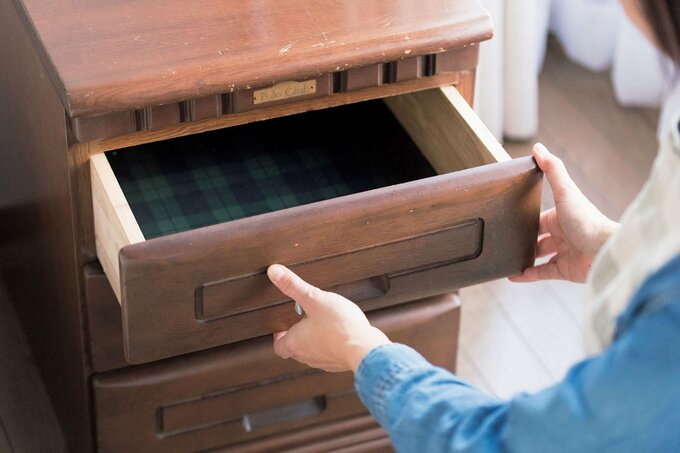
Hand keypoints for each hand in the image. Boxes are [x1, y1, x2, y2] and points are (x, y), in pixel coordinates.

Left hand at [267, 264, 390, 371]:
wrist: (365, 349)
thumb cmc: (339, 326)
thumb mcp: (314, 299)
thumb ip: (294, 286)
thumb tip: (274, 272)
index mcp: (295, 343)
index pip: (278, 346)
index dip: (278, 336)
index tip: (282, 326)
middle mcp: (307, 356)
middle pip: (295, 349)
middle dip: (297, 335)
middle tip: (303, 320)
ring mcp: (324, 362)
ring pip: (314, 352)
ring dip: (315, 340)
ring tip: (323, 323)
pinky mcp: (340, 362)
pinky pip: (331, 354)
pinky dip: (332, 344)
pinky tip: (341, 332)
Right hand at [510, 144, 618, 282]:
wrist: (605, 250)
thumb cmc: (588, 220)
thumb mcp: (566, 192)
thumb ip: (553, 170)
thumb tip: (538, 147)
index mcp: (562, 216)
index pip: (539, 218)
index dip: (526, 219)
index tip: (509, 220)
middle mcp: (563, 234)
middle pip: (538, 237)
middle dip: (524, 239)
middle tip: (505, 241)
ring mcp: (564, 253)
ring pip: (539, 256)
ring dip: (524, 257)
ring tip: (506, 258)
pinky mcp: (565, 271)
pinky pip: (543, 273)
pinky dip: (528, 275)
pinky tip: (513, 275)